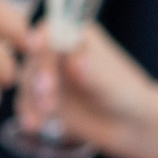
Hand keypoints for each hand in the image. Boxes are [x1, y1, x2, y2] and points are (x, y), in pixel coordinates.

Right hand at [19, 23, 155, 153]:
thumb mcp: (116, 85)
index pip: (52, 30)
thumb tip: (74, 59)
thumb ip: (95, 73)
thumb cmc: (129, 98)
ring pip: (27, 82)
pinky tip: (34, 126)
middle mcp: (59, 52)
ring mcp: (49, 75)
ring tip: (43, 121)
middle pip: (35, 57)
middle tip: (48, 101)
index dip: (41, 38)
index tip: (35, 48)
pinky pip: (26, 102)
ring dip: (31, 100)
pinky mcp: (42, 98)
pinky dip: (28, 113)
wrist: (130, 126)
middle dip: (38, 78)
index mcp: (78, 36)